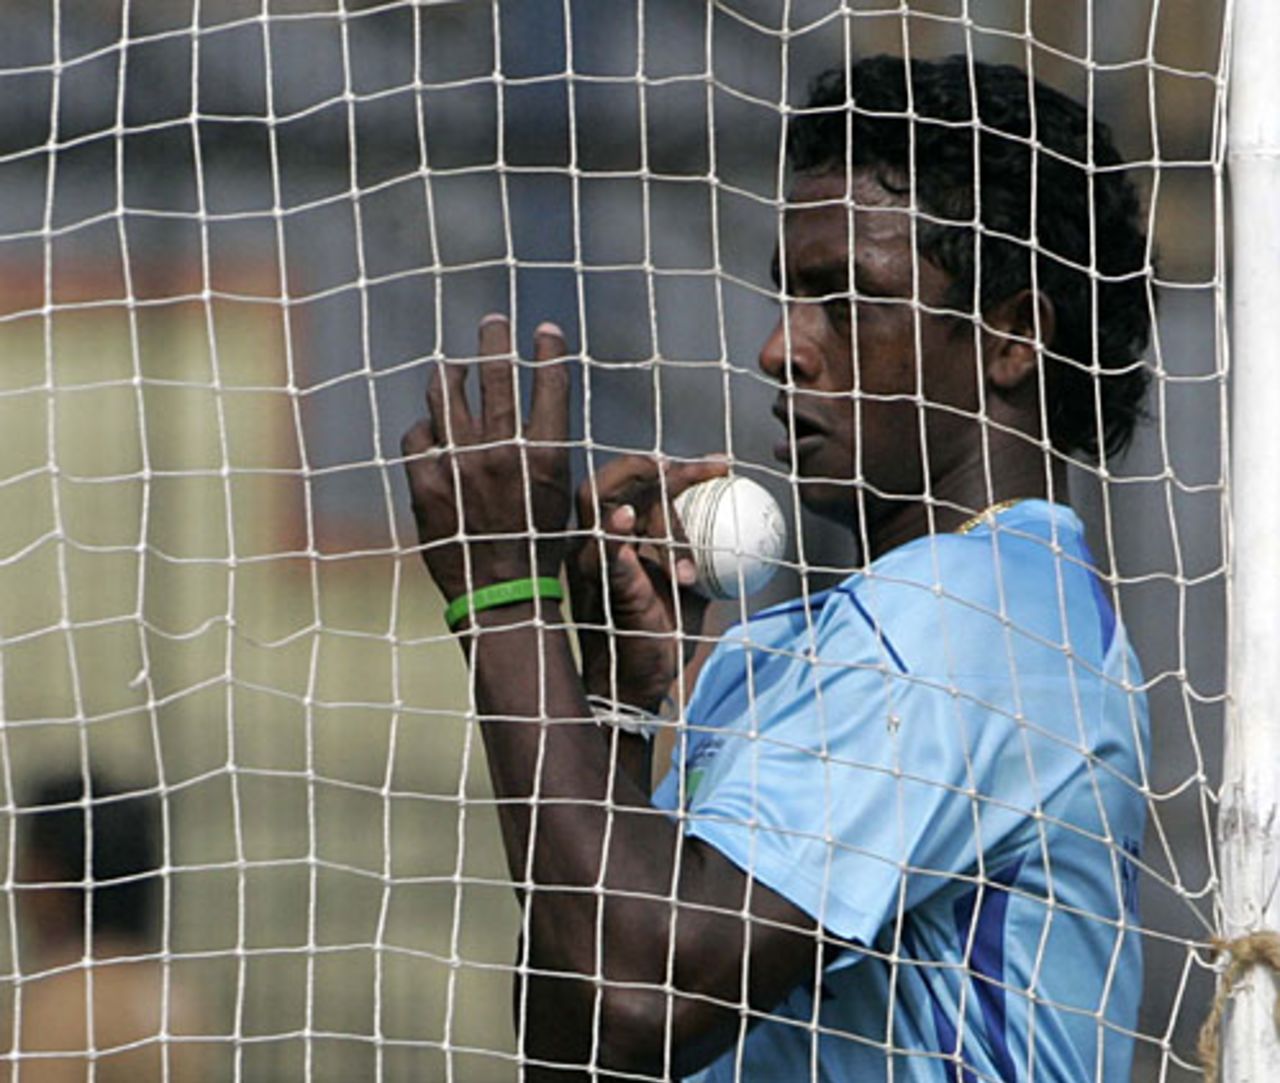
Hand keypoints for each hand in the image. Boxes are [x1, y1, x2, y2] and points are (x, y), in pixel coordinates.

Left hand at [401, 315, 570, 604]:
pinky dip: (425, 431)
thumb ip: (546, 456)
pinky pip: (418, 436)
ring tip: (454, 368)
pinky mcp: (425, 482)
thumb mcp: (561, 498)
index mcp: (546, 456)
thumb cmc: (541, 551)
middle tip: (493, 323)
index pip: (549, 384)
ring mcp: (460, 464)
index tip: (545, 330)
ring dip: (452, 374)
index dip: (548, 351)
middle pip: (496, 374)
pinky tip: (431, 432)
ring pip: (447, 393)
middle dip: (495, 340)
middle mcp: (502, 452)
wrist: (503, 596)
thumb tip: (535, 420)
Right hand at [569, 456, 728, 712]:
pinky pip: (606, 560)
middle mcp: (595, 545)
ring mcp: (593, 568)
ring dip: (659, 516)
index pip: (631, 482)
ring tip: (689, 541)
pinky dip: (615, 540)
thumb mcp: (684, 580)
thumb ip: (697, 548)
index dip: (673, 465)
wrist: (639, 684)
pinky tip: (627, 524)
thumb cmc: (659, 630)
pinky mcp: (601, 593)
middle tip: (702, 474)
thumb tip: (738, 516)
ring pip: (611, 514)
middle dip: (657, 471)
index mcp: (613, 537)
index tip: (721, 464)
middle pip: (610, 484)